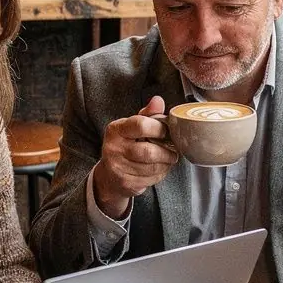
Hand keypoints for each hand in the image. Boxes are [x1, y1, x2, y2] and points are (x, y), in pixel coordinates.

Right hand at [93, 95, 177, 219]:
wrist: (110, 175)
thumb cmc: (125, 146)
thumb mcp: (132, 127)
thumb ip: (147, 114)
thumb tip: (158, 100)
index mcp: (116, 129)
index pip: (140, 125)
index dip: (159, 128)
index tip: (166, 132)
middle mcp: (114, 148)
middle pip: (149, 151)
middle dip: (167, 152)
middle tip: (173, 151)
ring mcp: (118, 167)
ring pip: (153, 167)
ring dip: (166, 164)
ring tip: (167, 159)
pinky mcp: (126, 183)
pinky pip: (151, 179)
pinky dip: (160, 174)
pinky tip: (158, 169)